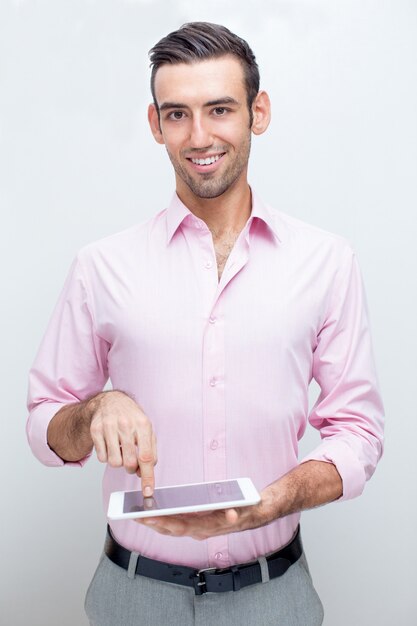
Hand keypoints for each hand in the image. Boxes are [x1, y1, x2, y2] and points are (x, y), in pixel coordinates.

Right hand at [89, 391, 156, 495]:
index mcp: (143, 425)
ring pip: (114, 463)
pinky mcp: (95, 430)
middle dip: (131, 468)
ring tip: (120, 451)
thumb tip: (145, 473)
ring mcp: (109, 426)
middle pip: (129, 463)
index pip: (147, 457)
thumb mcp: (146, 429)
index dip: (148, 477)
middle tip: (130, 462)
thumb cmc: (131, 417)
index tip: (148, 491)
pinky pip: (102, 458)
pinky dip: (106, 456)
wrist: (110, 401)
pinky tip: (110, 445)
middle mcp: (126, 424)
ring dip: (118, 462)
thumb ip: (150, 450)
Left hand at [137, 490, 272, 538]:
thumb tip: (232, 514)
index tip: (150, 517)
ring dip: (154, 524)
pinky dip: (162, 522)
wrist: (252, 513)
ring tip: (136, 515)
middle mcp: (200, 531)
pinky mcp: (196, 525)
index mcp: (208, 527)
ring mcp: (197, 529)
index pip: (182, 526)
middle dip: (152, 523)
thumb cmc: (244, 508)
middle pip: (172, 529)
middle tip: (134, 516)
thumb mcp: (242, 508)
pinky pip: (176, 526)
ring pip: (171, 529)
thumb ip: (236, 512)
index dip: (165, 522)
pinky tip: (151, 515)